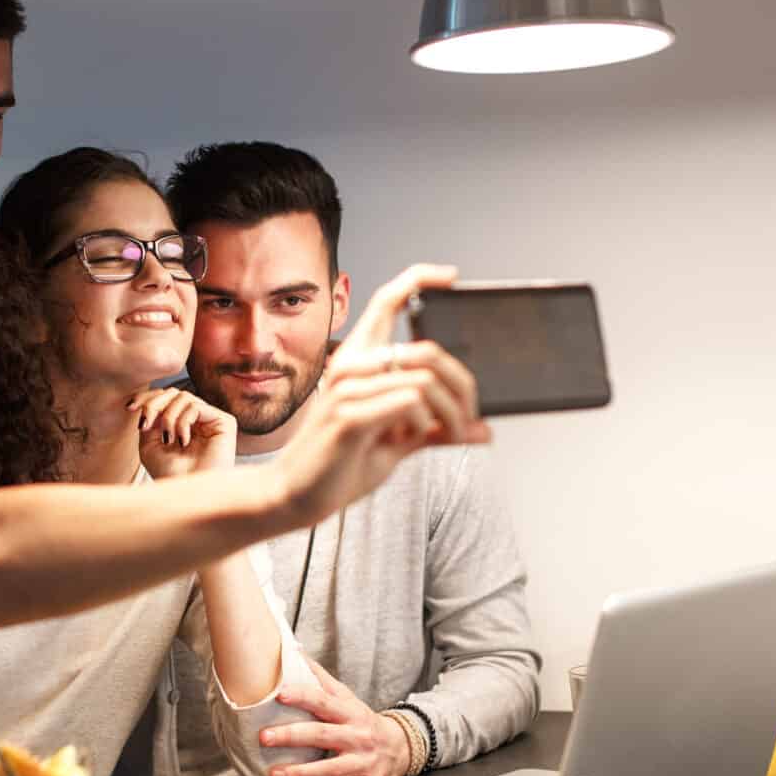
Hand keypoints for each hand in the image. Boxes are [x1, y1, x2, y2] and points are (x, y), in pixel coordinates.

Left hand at [128, 388, 237, 478]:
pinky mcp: (224, 422)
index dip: (146, 398)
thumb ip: (149, 418)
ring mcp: (212, 420)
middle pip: (173, 393)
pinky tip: (182, 441)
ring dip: (168, 417)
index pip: (165, 398)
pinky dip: (183, 422)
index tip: (129, 408)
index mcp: (182, 423)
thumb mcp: (148, 445)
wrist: (188, 495)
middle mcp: (198, 419)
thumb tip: (148, 400)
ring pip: (183, 397)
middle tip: (146, 425)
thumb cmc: (169, 475)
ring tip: (168, 439)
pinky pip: (196, 406)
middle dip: (153, 405)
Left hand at [258, 667, 413, 775]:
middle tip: (264, 737)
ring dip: (301, 772)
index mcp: (351, 712)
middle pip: (322, 735)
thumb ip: (321, 681)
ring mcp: (365, 761)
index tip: (279, 694)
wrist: (402, 748)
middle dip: (291, 736)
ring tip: (274, 774)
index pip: (324, 701)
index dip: (302, 697)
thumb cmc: (363, 722)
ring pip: (331, 768)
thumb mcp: (347, 699)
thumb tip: (295, 653)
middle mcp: (358, 736)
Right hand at [271, 265, 488, 524]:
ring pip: (425, 380)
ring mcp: (347, 390)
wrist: (293, 497)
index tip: (451, 277)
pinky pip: (409, 402)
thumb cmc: (338, 467)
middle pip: (427, 350)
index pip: (387, 300)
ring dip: (450, 412)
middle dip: (463, 386)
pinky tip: (416, 438)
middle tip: (469, 418)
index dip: (419, 279)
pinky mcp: (349, 416)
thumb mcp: (395, 444)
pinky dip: (426, 423)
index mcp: (358, 362)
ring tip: (450, 435)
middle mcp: (351, 366)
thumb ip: (435, 431)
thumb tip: (482, 430)